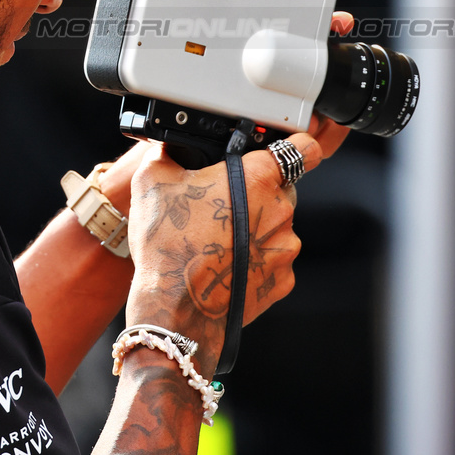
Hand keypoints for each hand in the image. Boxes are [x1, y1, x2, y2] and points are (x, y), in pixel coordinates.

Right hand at [122, 131, 339, 372]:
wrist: (174, 308)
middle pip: (280, 190)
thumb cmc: (167, 245)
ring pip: (276, 228)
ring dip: (255, 230)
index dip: (298, 145)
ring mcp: (284, 248)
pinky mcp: (282, 281)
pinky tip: (226, 265)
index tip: (291, 150)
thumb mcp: (152, 181)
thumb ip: (168, 153)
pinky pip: (273, 261)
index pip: (302, 149)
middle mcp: (279, 211)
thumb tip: (168, 147)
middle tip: (221, 207)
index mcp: (257, 178)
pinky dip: (256, 262)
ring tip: (217, 242)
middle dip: (256, 194)